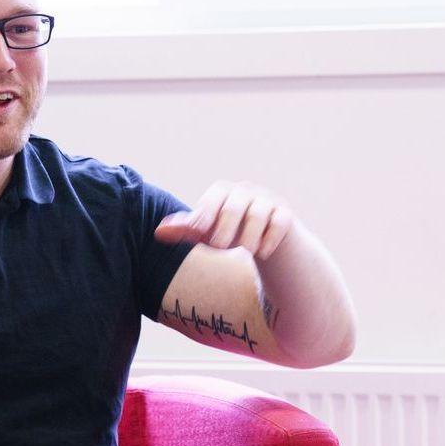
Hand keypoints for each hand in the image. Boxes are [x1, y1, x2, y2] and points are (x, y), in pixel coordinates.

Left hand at [154, 181, 293, 260]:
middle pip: (233, 208)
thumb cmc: (229, 233)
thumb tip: (159, 231)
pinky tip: (263, 253)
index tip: (201, 235)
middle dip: (226, 230)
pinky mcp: (285, 213)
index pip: (212, 202)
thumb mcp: (206, 232)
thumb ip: (186, 230)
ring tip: (244, 251)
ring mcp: (267, 200)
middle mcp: (245, 191)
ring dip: (248, 238)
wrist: (266, 241)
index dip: (205, 218)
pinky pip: (279, 223)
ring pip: (257, 216)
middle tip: (221, 247)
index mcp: (222, 192)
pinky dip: (270, 240)